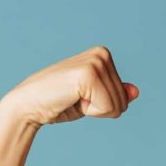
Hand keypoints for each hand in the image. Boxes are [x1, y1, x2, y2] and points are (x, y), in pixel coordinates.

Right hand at [0, 45, 139, 127]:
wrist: (29, 106)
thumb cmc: (59, 103)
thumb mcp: (93, 99)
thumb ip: (115, 94)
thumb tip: (136, 92)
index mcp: (103, 55)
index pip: (124, 96)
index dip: (102, 105)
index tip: (79, 96)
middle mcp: (102, 54)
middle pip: (123, 100)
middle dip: (99, 108)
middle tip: (74, 98)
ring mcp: (96, 62)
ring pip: (117, 105)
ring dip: (93, 109)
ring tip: (71, 97)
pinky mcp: (89, 74)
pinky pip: (107, 107)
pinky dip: (89, 111)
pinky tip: (71, 99)